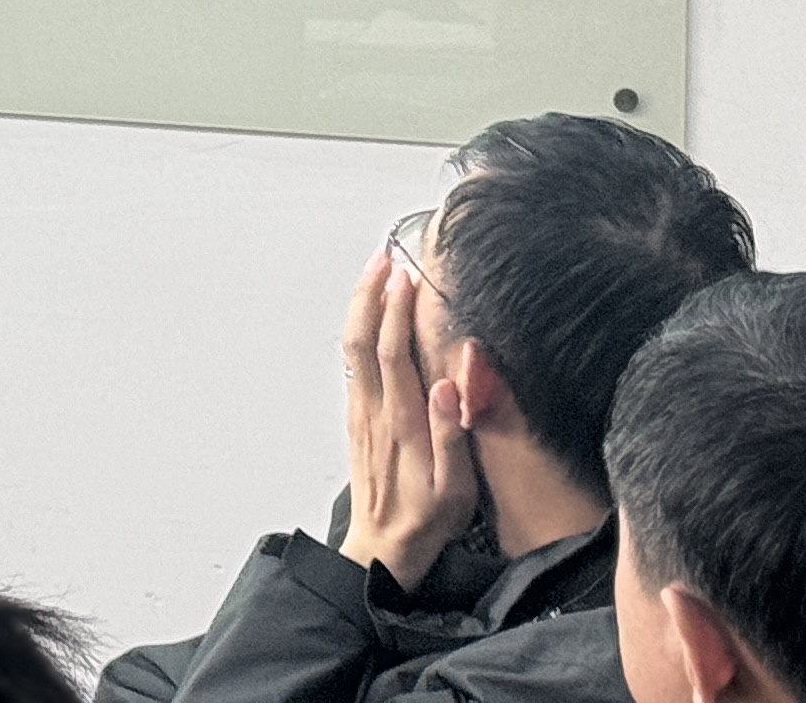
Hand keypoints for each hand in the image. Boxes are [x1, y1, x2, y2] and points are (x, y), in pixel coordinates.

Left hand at [338, 249, 479, 592]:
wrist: (384, 548)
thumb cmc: (426, 519)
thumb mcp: (454, 489)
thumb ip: (451, 435)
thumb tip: (447, 386)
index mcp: (402, 422)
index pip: (394, 353)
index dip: (397, 311)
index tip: (406, 276)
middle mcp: (375, 410)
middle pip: (363, 338)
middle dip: (371, 293)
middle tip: (384, 257)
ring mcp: (360, 412)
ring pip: (352, 347)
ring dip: (361, 305)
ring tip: (374, 272)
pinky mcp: (356, 418)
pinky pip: (352, 362)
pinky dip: (358, 329)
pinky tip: (368, 316)